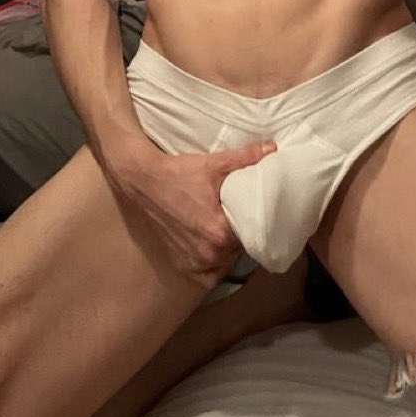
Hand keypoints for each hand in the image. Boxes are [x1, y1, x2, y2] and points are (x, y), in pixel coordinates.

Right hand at [107, 139, 276, 288]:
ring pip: (223, 260)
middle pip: (238, 249)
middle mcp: (208, 255)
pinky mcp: (181, 263)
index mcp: (220, 235)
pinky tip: (212, 241)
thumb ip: (246, 158)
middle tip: (241, 216)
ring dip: (226, 248)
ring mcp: (193, 262)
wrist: (142, 180)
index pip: (253, 235)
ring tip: (226, 227)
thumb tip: (272, 148)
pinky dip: (211, 258)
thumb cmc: (178, 173)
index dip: (256, 223)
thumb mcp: (214, 164)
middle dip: (241, 235)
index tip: (257, 212)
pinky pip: (206, 268)